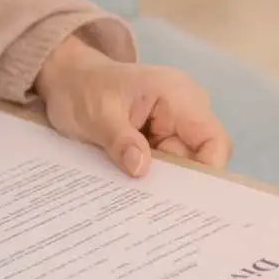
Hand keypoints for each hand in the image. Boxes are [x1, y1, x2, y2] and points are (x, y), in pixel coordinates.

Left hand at [35, 35, 231, 177]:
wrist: (64, 79)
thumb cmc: (80, 88)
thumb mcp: (95, 115)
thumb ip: (120, 140)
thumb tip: (141, 170)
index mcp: (178, 95)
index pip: (213, 141)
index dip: (206, 171)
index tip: (180, 195)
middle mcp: (185, 109)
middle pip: (200, 157)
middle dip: (178, 180)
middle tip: (151, 200)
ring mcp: (173, 123)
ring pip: (182, 163)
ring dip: (161, 177)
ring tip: (137, 193)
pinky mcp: (160, 135)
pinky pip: (166, 162)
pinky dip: (152, 173)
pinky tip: (133, 185)